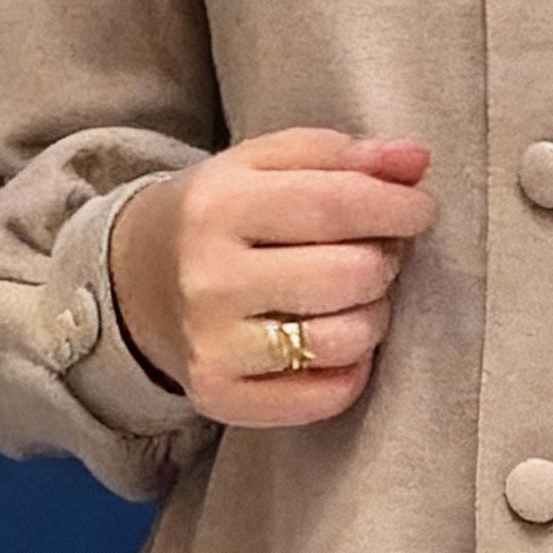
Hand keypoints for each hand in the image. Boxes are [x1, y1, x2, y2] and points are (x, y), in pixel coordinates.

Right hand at [109, 126, 434, 427]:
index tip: (420, 210)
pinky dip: (351, 370)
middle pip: (348, 276)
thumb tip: (416, 161)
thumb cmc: (216, 216)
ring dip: (372, 317)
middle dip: (384, 262)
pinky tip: (336, 343)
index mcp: (218, 205)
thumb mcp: (262, 165)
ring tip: (355, 298)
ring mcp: (212, 346)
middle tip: (376, 254)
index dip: (396, 208)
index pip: (335, 205)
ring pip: (343, 340)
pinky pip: (324, 396)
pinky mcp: (221, 397)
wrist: (131, 282)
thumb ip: (340, 155)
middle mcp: (209, 279)